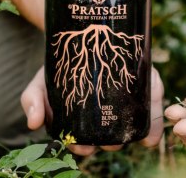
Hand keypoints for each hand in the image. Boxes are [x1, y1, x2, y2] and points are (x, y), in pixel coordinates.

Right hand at [21, 65, 164, 155]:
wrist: (78, 37)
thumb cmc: (58, 67)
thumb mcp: (40, 82)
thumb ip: (32, 101)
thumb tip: (32, 124)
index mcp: (81, 122)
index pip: (83, 142)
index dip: (83, 148)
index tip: (84, 148)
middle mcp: (104, 118)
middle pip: (110, 139)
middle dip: (111, 144)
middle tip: (111, 142)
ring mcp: (126, 105)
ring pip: (133, 128)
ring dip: (133, 136)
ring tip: (129, 136)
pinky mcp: (145, 91)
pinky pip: (152, 111)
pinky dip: (153, 126)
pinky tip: (151, 136)